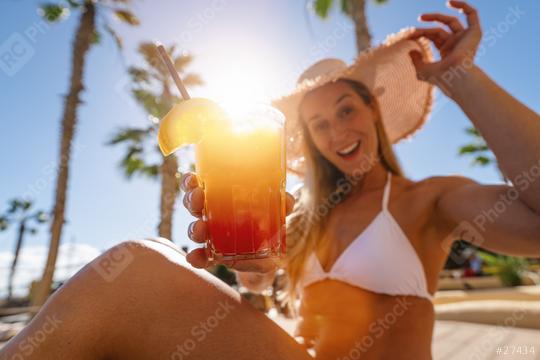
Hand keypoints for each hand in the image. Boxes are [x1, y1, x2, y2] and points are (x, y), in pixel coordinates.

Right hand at [180, 172, 294, 272]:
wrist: (270, 256)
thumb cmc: (268, 226)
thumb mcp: (277, 212)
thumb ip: (283, 204)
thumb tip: (287, 199)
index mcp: (220, 199)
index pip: (200, 186)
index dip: (192, 182)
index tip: (193, 178)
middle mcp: (212, 216)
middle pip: (194, 205)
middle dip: (192, 200)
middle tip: (198, 199)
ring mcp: (212, 237)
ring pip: (195, 229)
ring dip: (193, 228)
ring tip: (200, 228)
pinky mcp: (215, 256)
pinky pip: (201, 257)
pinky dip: (196, 257)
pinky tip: (194, 257)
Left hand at [407, 1, 481, 91]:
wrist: (455, 74)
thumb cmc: (440, 77)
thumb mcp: (422, 70)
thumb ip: (415, 61)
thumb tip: (410, 51)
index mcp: (448, 52)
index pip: (434, 36)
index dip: (422, 32)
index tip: (410, 34)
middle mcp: (457, 44)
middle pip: (440, 29)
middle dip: (427, 25)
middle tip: (416, 21)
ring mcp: (466, 38)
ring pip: (451, 21)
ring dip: (436, 17)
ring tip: (421, 17)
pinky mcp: (474, 32)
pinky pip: (472, 14)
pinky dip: (463, 6)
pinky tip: (450, 2)